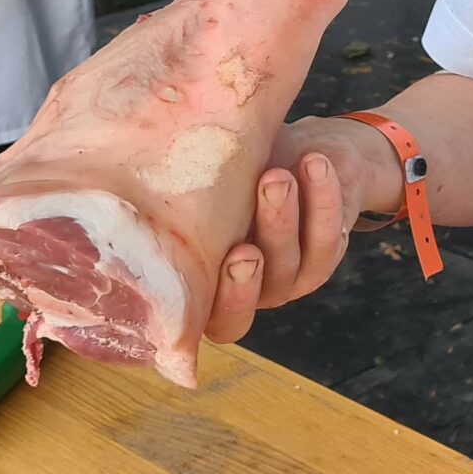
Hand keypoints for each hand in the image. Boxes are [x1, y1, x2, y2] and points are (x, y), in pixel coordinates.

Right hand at [203, 116, 402, 345]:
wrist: (304, 155)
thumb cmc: (233, 171)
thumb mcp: (207, 181)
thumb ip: (185, 194)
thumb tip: (142, 174)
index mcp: (209, 284)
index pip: (212, 318)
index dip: (223, 299)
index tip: (225, 259)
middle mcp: (254, 289)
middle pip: (256, 293)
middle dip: (250, 270)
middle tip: (243, 248)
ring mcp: (293, 275)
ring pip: (293, 263)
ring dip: (283, 222)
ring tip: (278, 179)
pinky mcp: (328, 253)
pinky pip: (330, 236)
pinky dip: (323, 198)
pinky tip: (315, 164)